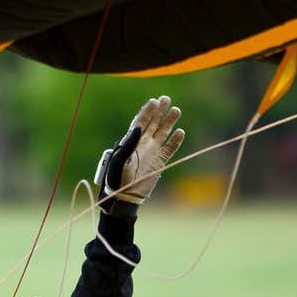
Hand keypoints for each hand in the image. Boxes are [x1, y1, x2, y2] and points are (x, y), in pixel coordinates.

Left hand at [93, 96, 184, 214]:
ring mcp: (152, 152)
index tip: (154, 101)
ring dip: (169, 122)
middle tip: (166, 99)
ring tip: (176, 110)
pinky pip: (170, 148)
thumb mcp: (119, 160)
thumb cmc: (116, 178)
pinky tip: (180, 131)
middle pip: (153, 123)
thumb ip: (129, 144)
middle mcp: (142, 144)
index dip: (147, 111)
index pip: (140, 122)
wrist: (125, 196)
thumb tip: (139, 127)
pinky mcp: (160, 161)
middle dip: (159, 111)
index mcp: (130, 141)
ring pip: (163, 133)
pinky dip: (175, 140)